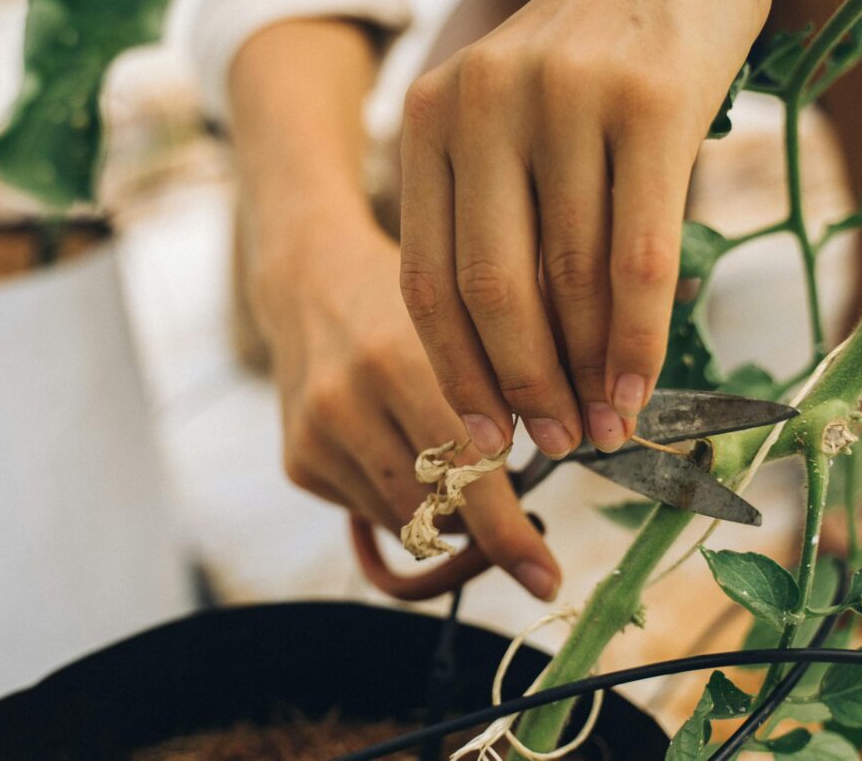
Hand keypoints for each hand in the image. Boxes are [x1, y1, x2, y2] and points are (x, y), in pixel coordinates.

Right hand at [249, 215, 560, 600]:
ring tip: (461, 471)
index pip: (467, 474)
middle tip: (526, 537)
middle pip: (434, 512)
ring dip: (447, 516)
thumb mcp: (467, 322)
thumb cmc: (413, 303)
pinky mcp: (298, 462)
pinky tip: (405, 450)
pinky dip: (406, 500)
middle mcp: (346, 402)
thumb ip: (507, 389)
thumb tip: (563, 464)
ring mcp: (316, 437)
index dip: (510, 537)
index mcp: (397, 359)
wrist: (311, 281)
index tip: (548, 580)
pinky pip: (373, 513)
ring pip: (406, 522)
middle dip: (487, 533)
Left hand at [398, 0, 768, 457]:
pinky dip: (637, 339)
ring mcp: (564, 99)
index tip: (482, 435)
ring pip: (570, 279)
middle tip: (551, 444)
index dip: (455, 370)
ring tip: (601, 428)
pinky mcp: (649, 103)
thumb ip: (495, 219)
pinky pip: (638, 255)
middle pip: (491, 287)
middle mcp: (484, 105)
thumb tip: (516, 367)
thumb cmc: (587, 67)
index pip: (427, 275)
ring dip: (586, 374)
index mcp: (431, 119)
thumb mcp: (510, 126)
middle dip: (521, 384)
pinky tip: (639, 389)